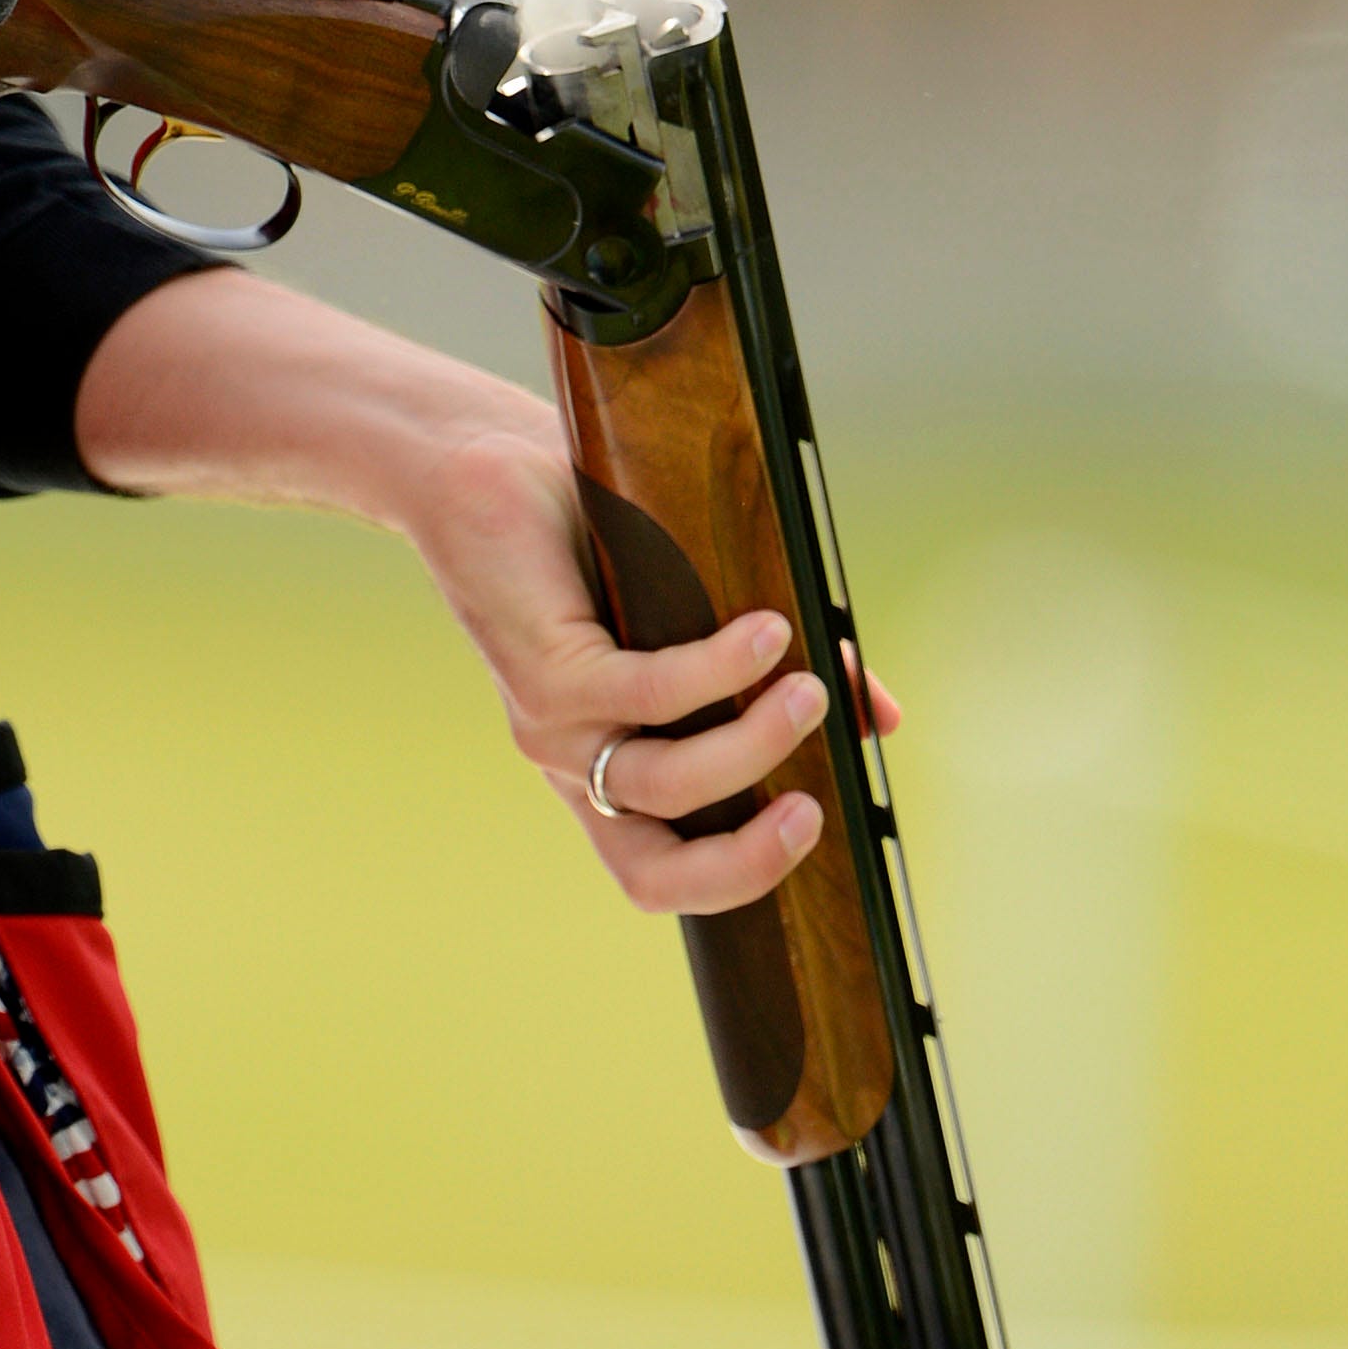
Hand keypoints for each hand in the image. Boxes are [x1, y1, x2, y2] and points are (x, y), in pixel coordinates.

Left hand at [74, 268, 898, 921]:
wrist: (468, 467)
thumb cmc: (577, 535)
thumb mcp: (694, 610)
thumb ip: (777, 672)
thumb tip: (880, 717)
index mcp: (600, 766)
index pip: (663, 874)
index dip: (740, 882)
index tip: (821, 834)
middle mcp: (571, 762)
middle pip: (654, 874)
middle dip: (749, 862)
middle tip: (816, 809)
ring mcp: (553, 723)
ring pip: (667, 781)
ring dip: (754, 742)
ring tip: (810, 687)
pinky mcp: (546, 665)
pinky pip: (647, 693)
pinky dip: (720, 670)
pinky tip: (767, 634)